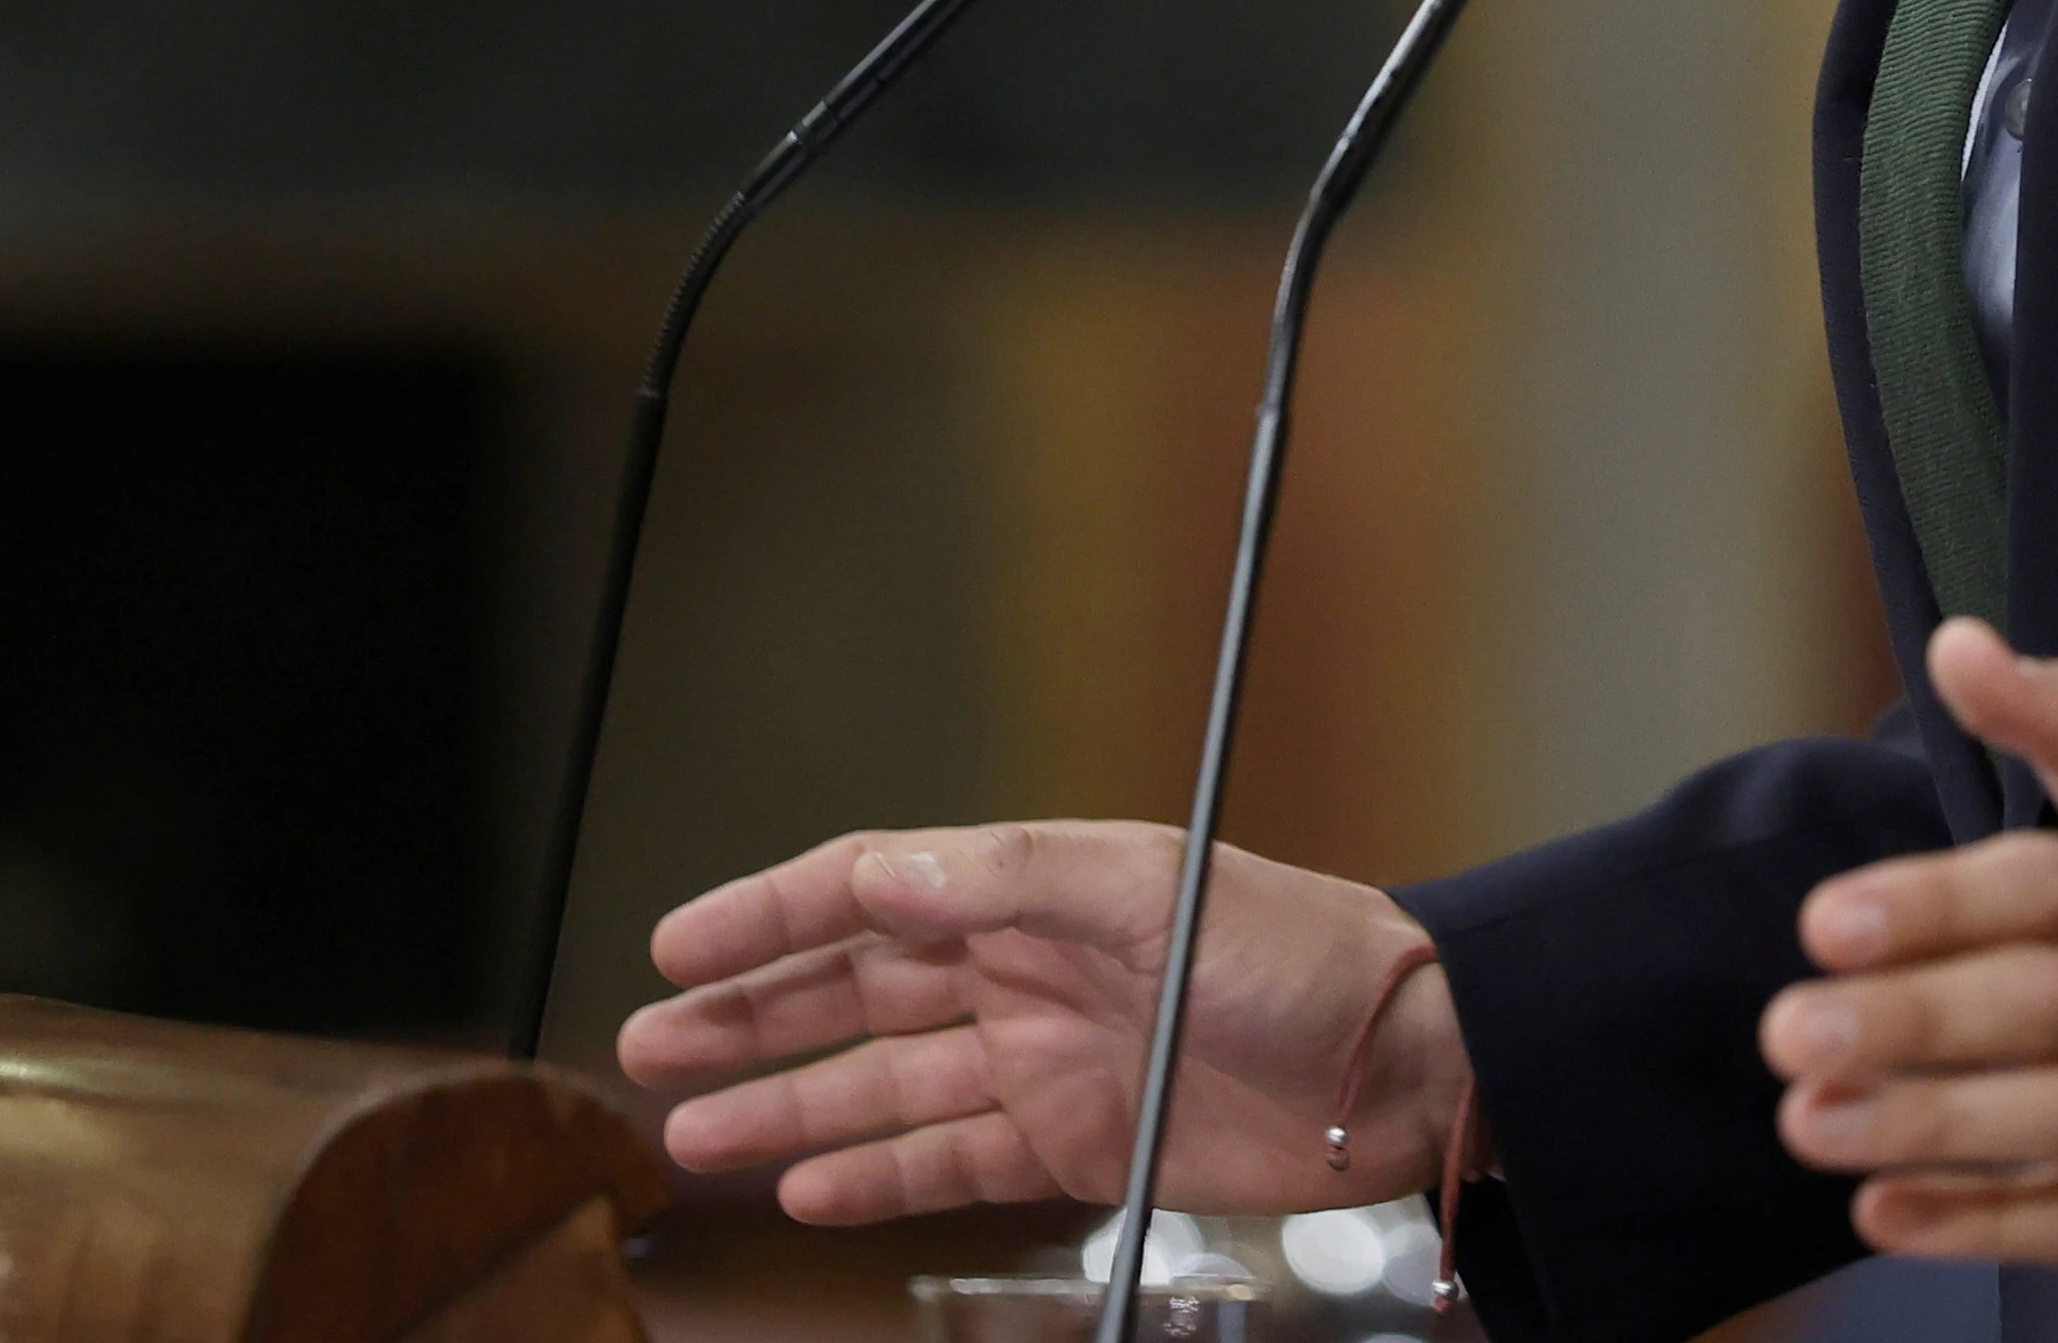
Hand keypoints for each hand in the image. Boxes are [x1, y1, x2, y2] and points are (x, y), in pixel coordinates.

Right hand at [618, 824, 1471, 1219]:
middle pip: (856, 991)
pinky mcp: (1081, 1141)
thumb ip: (1010, 876)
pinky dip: (876, 1175)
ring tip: (693, 1133)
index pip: (872, 890)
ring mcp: (1049, 1058)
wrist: (1409, 1066)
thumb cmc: (1310, 955)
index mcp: (1041, 890)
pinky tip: (809, 1186)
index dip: (769, 915)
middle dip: (749, 1017)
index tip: (677, 943)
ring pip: (884, 1084)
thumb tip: (885, 871)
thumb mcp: (1158, 886)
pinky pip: (951, 1159)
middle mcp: (1032, 969)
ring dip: (788, 1108)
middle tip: (648, 1045)